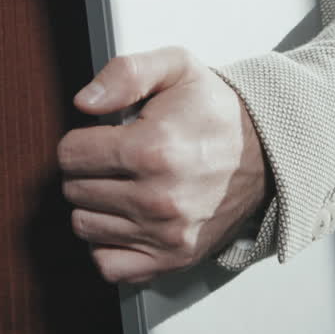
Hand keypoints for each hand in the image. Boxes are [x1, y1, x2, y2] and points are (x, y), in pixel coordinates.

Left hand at [57, 46, 270, 283]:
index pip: (70, 155)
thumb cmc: (215, 112)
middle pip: (74, 191)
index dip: (80, 141)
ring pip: (85, 226)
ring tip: (123, 186)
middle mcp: (158, 198)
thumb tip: (84, 102)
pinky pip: (108, 265)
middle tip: (115, 161)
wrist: (265, 153)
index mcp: (153, 148)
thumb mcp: (176, 68)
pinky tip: (125, 220)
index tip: (102, 138)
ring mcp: (166, 234)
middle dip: (87, 171)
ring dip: (96, 206)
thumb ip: (125, 74)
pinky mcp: (174, 258)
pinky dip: (108, 245)